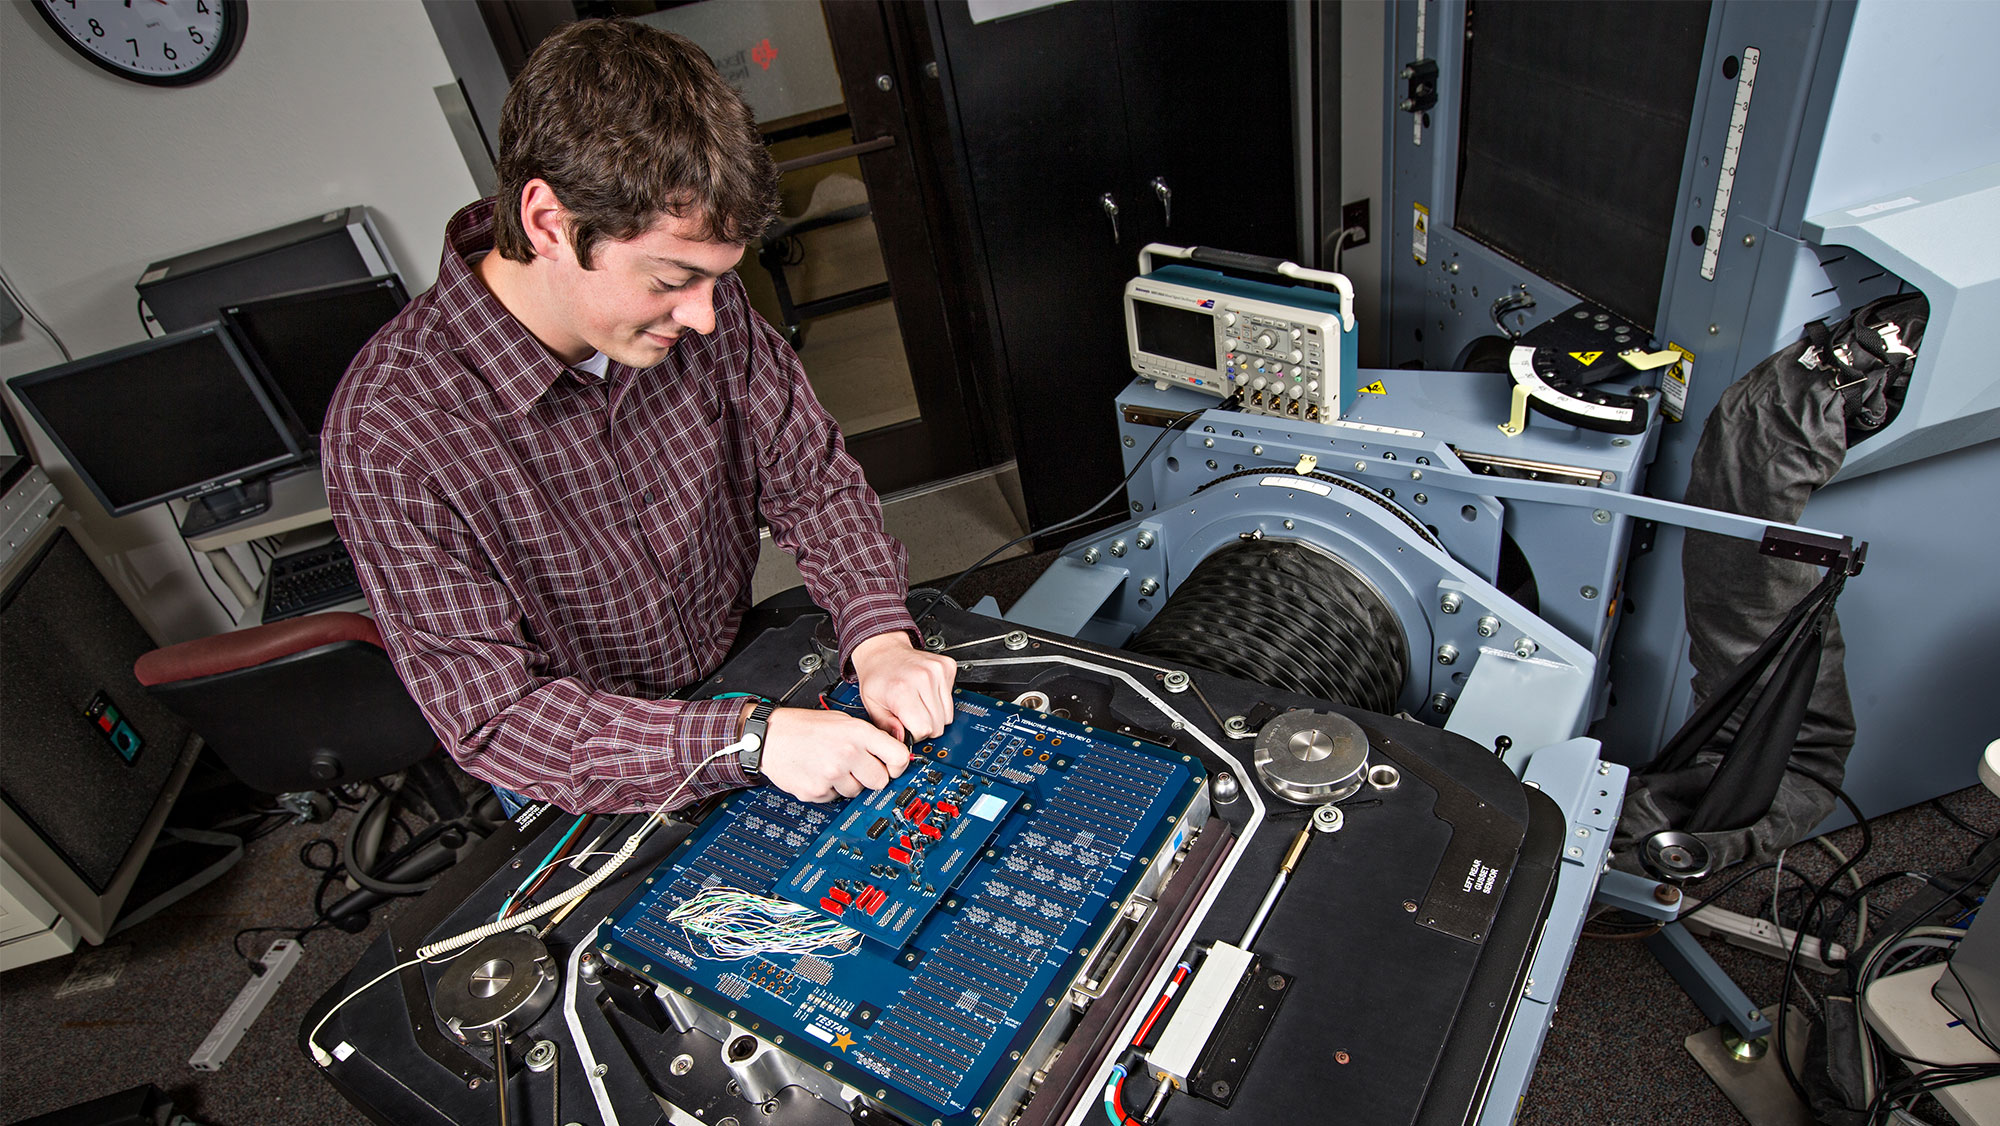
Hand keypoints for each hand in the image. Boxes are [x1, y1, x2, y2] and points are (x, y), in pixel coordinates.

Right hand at [755, 705, 912, 801]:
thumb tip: (895, 755)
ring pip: (857, 792)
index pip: (899, 757)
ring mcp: (832, 775)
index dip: (898, 765)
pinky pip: (835, 798)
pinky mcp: (817, 791)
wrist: (770, 737)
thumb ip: (869, 737)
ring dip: (848, 783)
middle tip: (856, 766)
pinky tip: (818, 773)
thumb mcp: (843, 721)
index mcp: (858, 733)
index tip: (893, 766)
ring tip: (831, 765)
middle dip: (871, 776)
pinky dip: (829, 789)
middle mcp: (847, 754)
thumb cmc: (805, 726)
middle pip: (880, 781)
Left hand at [850, 631, 956, 741]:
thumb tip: (903, 740)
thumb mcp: (872, 706)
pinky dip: (940, 701)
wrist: (884, 651)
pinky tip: (926, 693)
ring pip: (948, 715)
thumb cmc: (877, 678)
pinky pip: (952, 699)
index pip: (924, 729)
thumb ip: (887, 726)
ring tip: (918, 704)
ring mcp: (937, 671)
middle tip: (911, 716)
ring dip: (934, 715)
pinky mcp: (947, 667)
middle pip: (938, 724)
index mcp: (902, 690)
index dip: (915, 734)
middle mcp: (922, 678)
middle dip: (925, 726)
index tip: (906, 727)